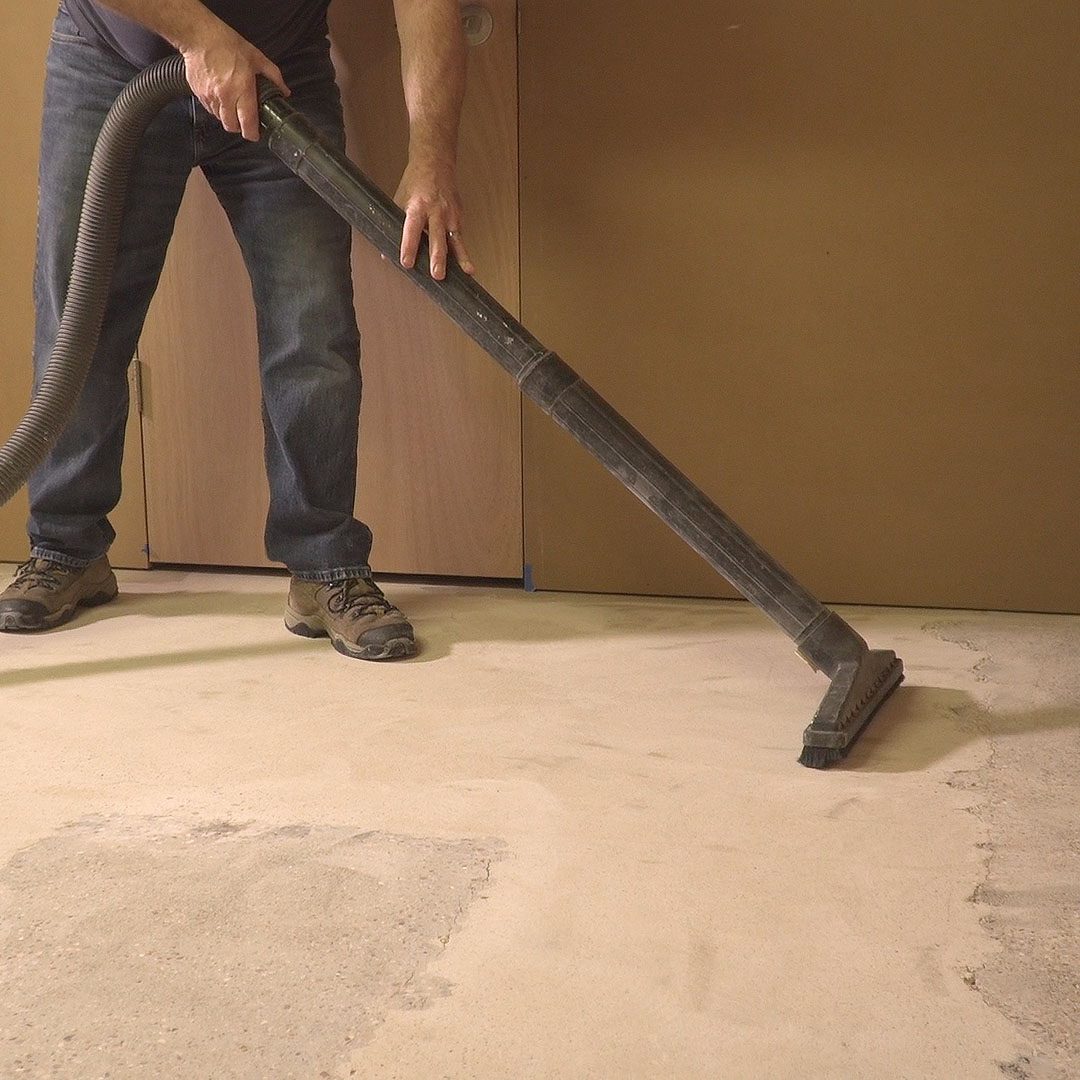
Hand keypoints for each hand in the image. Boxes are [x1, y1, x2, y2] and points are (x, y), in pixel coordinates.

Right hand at [182, 26, 288, 141]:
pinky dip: (217, 108)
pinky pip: (209, 109)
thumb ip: (273, 76)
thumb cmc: (226, 44)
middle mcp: (225, 95)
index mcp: (242, 88)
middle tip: (245, 121)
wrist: (198, 35)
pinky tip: (221, 96)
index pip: (247, 122)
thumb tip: (284, 91)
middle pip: (232, 126)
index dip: (252, 133)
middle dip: (240, 127)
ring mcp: (210, 96)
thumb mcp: (256, 57)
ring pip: (220, 119)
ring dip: (228, 117)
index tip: (256, 134)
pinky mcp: (198, 94)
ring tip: (233, 104)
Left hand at [394, 156, 474, 280]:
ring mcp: (450, 214)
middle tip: (437, 275)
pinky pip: (460, 238)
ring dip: (461, 258)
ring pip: (456, 240)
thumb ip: (395, 227)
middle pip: (437, 237)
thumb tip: (386, 253)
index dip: (409, 246)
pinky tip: (468, 269)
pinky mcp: (459, 217)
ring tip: (466, 274)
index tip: (407, 263)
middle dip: (438, 257)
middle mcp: (436, 211)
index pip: (412, 229)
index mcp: (417, 206)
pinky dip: (463, 254)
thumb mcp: (399, 200)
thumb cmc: (416, 183)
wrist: (436, 163)